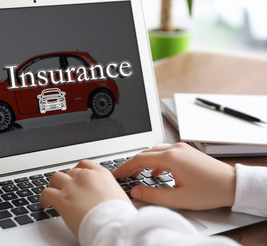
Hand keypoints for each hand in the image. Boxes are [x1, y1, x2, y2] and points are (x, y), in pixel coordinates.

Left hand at [40, 159, 130, 236]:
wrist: (113, 226)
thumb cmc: (119, 216)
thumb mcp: (119, 196)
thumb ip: (107, 190)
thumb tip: (103, 196)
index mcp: (101, 174)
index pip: (85, 164)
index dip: (78, 171)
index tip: (76, 177)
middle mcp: (86, 176)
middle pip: (70, 172)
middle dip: (67, 181)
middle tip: (66, 190)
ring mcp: (72, 186)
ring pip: (56, 178)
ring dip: (54, 185)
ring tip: (53, 193)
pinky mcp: (62, 198)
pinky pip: (46, 193)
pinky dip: (43, 198)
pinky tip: (45, 203)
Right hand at [112, 142, 235, 209]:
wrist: (232, 184)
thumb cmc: (209, 191)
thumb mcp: (178, 198)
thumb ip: (153, 195)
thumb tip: (136, 191)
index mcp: (170, 158)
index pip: (139, 159)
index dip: (124, 167)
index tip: (116, 174)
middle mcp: (175, 149)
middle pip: (145, 153)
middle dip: (131, 164)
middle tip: (122, 175)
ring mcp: (181, 148)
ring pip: (155, 151)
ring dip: (143, 161)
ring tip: (135, 174)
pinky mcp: (187, 151)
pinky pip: (165, 153)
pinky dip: (155, 161)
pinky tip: (155, 172)